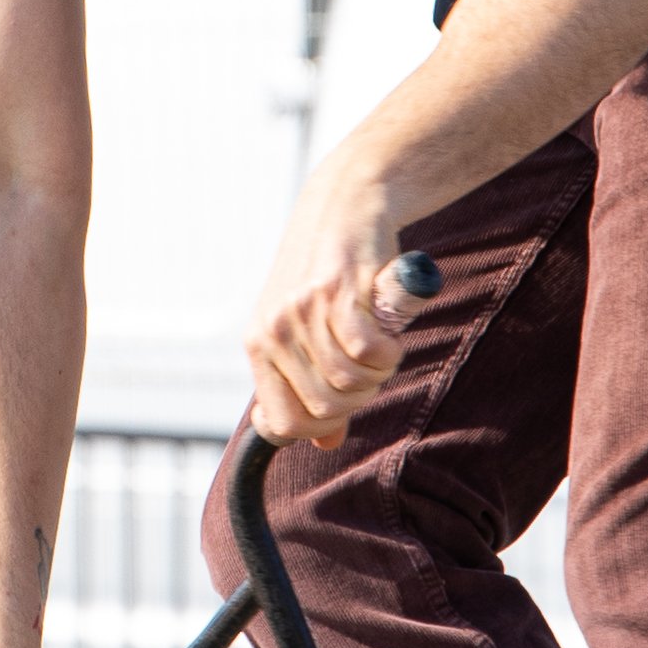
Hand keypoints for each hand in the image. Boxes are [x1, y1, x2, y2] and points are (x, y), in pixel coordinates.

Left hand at [245, 170, 416, 447]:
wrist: (347, 203)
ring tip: (381, 345)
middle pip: (324, 407)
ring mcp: (302, 310)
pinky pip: (367, 351)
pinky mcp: (336, 290)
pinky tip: (388, 331)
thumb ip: (313, 385)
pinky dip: (388, 351)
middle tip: (372, 368)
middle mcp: (274, 329)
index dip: (320, 427)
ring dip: (377, 373)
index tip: (344, 407)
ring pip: (348, 383)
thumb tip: (326, 444)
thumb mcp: (308, 329)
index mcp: (258, 344)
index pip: (282, 424)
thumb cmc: (331, 272)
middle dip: (358, 398)